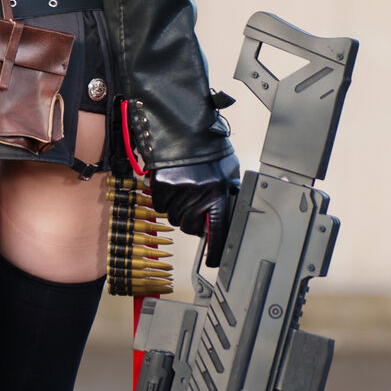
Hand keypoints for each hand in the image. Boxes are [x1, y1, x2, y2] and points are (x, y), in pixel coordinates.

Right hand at [149, 152, 240, 266]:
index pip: (217, 230)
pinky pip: (160, 206)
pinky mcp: (161, 185)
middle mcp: (198, 193)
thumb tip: (230, 214)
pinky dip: (164, 201)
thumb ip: (229, 193)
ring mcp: (178, 190)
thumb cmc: (209, 149)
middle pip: (191, 227)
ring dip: (178, 211)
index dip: (215, 250)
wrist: (184, 128)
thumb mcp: (228, 171)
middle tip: (195, 208)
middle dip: (193, 223)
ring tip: (184, 192)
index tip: (213, 262)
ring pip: (174, 218)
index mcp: (218, 191)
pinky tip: (172, 187)